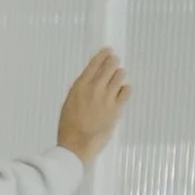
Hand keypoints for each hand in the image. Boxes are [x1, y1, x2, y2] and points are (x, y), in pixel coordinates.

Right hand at [57, 49, 129, 163]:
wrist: (77, 144)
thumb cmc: (69, 126)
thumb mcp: (70, 103)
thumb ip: (81, 91)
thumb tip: (91, 81)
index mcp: (79, 87)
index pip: (93, 65)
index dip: (102, 56)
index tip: (107, 50)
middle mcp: (94, 89)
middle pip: (108, 68)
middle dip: (113, 62)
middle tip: (116, 59)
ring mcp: (107, 98)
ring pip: (119, 77)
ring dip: (119, 74)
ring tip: (119, 74)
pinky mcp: (116, 109)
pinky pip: (125, 92)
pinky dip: (125, 89)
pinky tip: (124, 89)